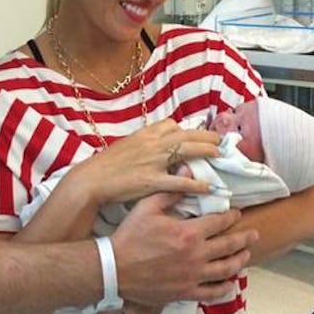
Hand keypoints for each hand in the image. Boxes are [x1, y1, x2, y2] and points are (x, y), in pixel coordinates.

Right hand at [74, 119, 220, 204]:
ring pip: (187, 151)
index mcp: (146, 134)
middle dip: (206, 136)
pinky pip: (179, 181)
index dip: (188, 130)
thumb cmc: (107, 165)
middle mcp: (152, 143)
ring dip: (206, 151)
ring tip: (220, 155)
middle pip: (186, 135)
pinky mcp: (152, 180)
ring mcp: (154, 161)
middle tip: (221, 140)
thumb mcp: (127, 145)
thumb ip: (145, 142)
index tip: (199, 134)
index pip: (172, 125)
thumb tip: (159, 143)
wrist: (92, 180)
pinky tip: (208, 187)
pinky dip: (196, 183)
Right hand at [111, 192, 256, 304]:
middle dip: (244, 238)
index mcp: (188, 233)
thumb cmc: (130, 236)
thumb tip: (187, 172)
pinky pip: (212, 292)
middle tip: (254, 234)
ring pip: (226, 270)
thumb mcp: (147, 207)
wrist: (115, 269)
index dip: (230, 216)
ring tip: (246, 255)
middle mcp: (196, 255)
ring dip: (239, 261)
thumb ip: (171, 191)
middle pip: (228, 246)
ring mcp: (193, 276)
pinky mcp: (186, 291)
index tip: (236, 213)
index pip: (219, 222)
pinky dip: (224, 287)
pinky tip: (229, 282)